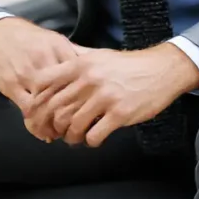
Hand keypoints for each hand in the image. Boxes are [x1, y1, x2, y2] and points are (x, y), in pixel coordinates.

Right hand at [0, 18, 82, 133]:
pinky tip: (43, 132)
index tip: (93, 112)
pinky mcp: (11, 85)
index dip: (88, 98)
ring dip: (54, 123)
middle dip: (72, 115)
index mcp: (58, 50)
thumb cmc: (34, 40)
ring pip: (45, 105)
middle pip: (63, 94)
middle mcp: (42, 62)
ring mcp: (26, 75)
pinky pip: (26, 109)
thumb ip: (78, 56)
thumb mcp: (58, 42)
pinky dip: (36, 125)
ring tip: (61, 134)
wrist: (2, 34)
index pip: (78, 77)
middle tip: (79, 129)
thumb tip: (102, 68)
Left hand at [25, 43, 198, 147]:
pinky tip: (94, 139)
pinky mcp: (120, 113)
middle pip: (56, 108)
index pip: (44, 82)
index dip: (37, 100)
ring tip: (75, 138)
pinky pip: (94, 135)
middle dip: (53, 125)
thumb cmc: (128, 66)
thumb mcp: (98, 56)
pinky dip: (90, 141)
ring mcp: (105, 97)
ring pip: (72, 125)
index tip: (40, 111)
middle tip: (57, 132)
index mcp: (81, 64)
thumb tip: (51, 73)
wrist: (161, 69)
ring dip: (71, 136)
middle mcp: (89, 79)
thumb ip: (74, 62)